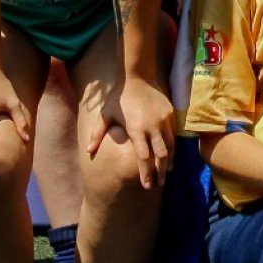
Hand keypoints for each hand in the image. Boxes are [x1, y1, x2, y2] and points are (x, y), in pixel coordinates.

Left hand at [88, 75, 175, 189]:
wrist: (138, 77)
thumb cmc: (119, 97)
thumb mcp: (105, 115)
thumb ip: (97, 134)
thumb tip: (88, 152)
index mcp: (136, 129)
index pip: (143, 157)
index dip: (145, 173)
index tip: (146, 185)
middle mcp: (152, 127)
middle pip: (160, 155)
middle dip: (160, 172)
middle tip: (159, 185)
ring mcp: (163, 120)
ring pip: (170, 146)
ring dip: (169, 161)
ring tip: (167, 172)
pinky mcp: (170, 114)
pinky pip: (174, 135)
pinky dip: (173, 147)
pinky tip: (171, 155)